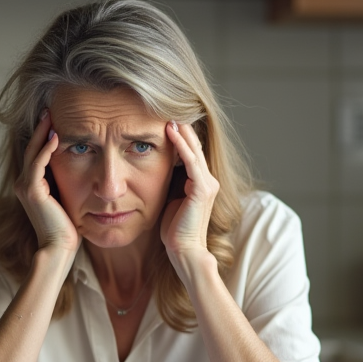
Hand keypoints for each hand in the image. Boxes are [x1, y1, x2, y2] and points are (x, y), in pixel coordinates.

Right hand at [13, 110, 79, 254]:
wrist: (59, 248)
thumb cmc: (67, 228)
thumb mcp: (68, 199)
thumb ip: (68, 183)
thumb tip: (81, 166)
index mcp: (31, 185)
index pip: (36, 153)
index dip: (43, 135)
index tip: (55, 118)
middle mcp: (23, 184)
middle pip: (32, 148)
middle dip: (41, 127)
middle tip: (50, 108)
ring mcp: (25, 186)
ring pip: (33, 152)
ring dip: (42, 132)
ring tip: (51, 115)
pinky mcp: (32, 190)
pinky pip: (38, 163)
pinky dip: (46, 148)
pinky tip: (56, 136)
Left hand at [161, 121, 219, 275]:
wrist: (185, 251)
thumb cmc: (175, 230)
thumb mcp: (171, 200)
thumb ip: (170, 184)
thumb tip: (154, 171)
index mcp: (201, 183)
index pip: (191, 153)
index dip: (180, 137)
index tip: (165, 120)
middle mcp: (208, 180)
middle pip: (194, 147)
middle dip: (182, 129)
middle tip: (167, 110)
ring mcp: (208, 184)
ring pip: (194, 150)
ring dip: (181, 131)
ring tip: (169, 115)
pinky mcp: (202, 189)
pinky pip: (190, 161)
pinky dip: (181, 145)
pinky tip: (171, 131)